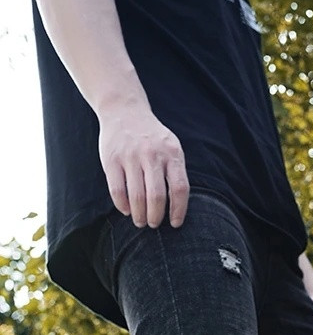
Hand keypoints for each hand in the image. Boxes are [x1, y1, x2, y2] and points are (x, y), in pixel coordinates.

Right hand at [98, 103, 189, 228]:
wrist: (124, 110)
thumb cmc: (153, 138)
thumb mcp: (171, 148)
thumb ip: (175, 173)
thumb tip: (177, 208)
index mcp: (172, 153)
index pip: (180, 189)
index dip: (178, 210)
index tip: (175, 224)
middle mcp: (152, 154)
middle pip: (156, 196)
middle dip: (156, 217)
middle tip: (154, 224)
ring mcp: (130, 156)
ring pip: (136, 196)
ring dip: (139, 215)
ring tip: (140, 222)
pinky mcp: (111, 159)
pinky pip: (117, 190)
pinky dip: (122, 205)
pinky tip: (127, 210)